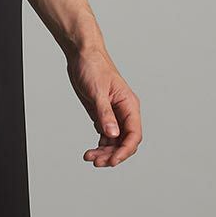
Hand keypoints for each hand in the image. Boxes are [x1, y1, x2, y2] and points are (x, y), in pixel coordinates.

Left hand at [66, 45, 141, 166]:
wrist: (81, 55)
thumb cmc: (93, 66)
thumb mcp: (97, 91)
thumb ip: (105, 113)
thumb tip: (112, 135)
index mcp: (129, 105)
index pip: (134, 134)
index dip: (125, 150)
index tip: (112, 161)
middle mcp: (124, 112)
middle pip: (125, 141)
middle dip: (113, 154)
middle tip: (96, 161)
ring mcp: (113, 114)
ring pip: (115, 141)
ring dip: (105, 152)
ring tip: (90, 157)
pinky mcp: (102, 114)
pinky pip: (106, 136)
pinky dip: (100, 146)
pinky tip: (91, 151)